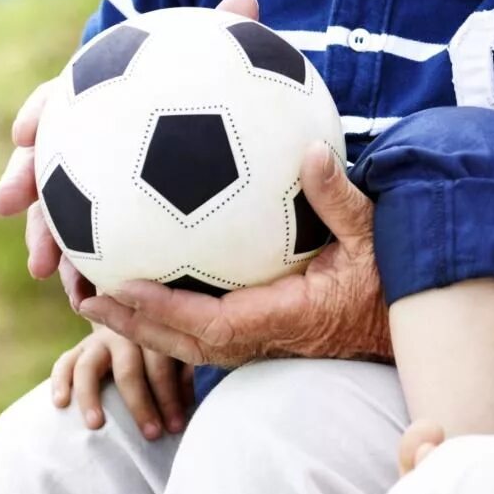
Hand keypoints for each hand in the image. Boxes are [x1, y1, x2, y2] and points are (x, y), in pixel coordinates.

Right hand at [0, 0, 261, 311]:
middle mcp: (83, 141)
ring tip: (45, 271)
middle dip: (20, 180)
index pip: (57, 98)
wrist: (204, 122)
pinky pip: (92, 247)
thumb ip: (230, 34)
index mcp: (96, 97)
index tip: (25, 130)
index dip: (38, 111)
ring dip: (46, 239)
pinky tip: (92, 298)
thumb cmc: (206, 83)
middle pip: (42, 159)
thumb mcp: (221, 59)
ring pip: (56, 212)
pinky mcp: (110, 221)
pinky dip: (88, 270)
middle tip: (6, 202)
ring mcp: (89, 185)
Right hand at [51, 325, 194, 439]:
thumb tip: (188, 407)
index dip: (169, 397)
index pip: (161, 366)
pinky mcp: (77, 349)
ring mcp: (96, 341)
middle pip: (128, 370)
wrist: (133, 320)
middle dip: (140, 405)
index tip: (175, 426)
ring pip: (88, 367)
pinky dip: (60, 382)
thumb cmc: (160, 350)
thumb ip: (182, 375)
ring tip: (95, 425)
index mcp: (152, 333)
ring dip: (91, 397)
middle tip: (151, 434)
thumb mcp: (177, 355)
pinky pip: (63, 363)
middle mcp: (123, 334)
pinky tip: (60, 404)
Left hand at [78, 141, 391, 368]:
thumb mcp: (373, 232)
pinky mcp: (264, 337)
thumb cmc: (392, 278)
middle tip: (86, 298)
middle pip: (184, 343)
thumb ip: (338, 196)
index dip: (163, 308)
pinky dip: (169, 318)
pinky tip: (146, 292)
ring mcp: (263, 343)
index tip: (122, 287)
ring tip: (98, 300)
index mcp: (285, 318)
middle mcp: (266, 339)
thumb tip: (309, 149)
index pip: (211, 321)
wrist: (407, 322)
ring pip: (189, 344)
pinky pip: (205, 334)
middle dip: (133, 327)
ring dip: (142, 327)